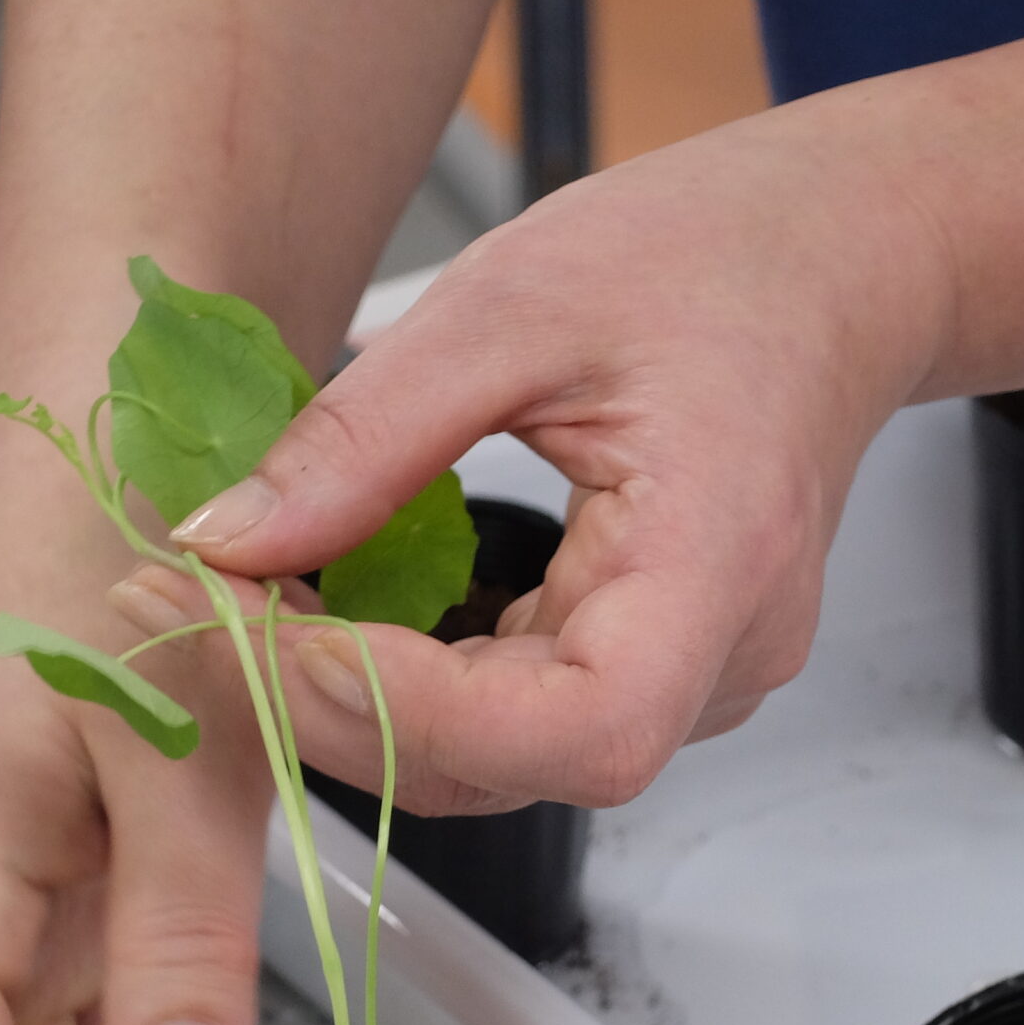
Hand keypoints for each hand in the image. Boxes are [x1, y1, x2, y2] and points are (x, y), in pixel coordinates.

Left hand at [106, 107, 955, 815]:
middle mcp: (718, 659)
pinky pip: (506, 716)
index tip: (267, 639)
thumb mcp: (511, 304)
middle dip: (332, 709)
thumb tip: (226, 543)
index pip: (574, 728)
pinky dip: (402, 680)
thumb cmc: (716, 257)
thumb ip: (364, 438)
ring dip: (351, 704)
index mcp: (720, 567)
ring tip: (235, 609)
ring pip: (493, 761)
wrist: (832, 257)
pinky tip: (321, 612)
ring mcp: (687, 680)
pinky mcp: (643, 669)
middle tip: (191, 616)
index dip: (407, 713)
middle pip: (510, 767)